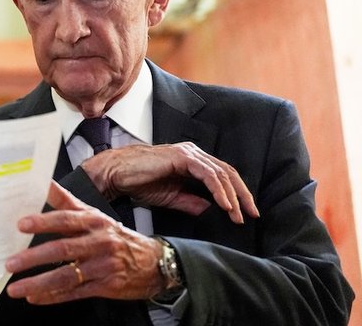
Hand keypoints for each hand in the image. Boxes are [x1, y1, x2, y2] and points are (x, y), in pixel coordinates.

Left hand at [5, 182, 165, 303]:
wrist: (154, 262)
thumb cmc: (116, 236)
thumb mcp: (94, 214)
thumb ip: (66, 201)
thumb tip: (43, 182)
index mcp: (93, 221)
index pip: (66, 219)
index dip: (43, 221)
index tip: (21, 224)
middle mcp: (98, 242)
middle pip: (63, 248)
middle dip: (34, 257)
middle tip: (11, 262)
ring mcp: (102, 266)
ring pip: (66, 275)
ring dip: (39, 283)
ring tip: (16, 288)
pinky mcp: (106, 286)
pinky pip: (75, 293)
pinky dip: (53, 297)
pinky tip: (35, 298)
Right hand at [80, 142, 259, 223]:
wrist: (117, 174)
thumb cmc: (139, 183)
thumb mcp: (171, 198)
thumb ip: (192, 202)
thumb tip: (211, 210)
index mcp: (193, 162)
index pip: (223, 176)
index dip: (237, 194)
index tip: (245, 214)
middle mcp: (194, 154)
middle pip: (228, 173)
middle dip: (243, 195)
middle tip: (251, 215)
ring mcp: (189, 153)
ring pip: (221, 173)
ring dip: (233, 196)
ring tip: (237, 215)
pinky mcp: (182, 157)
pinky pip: (208, 174)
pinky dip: (219, 190)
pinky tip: (224, 205)